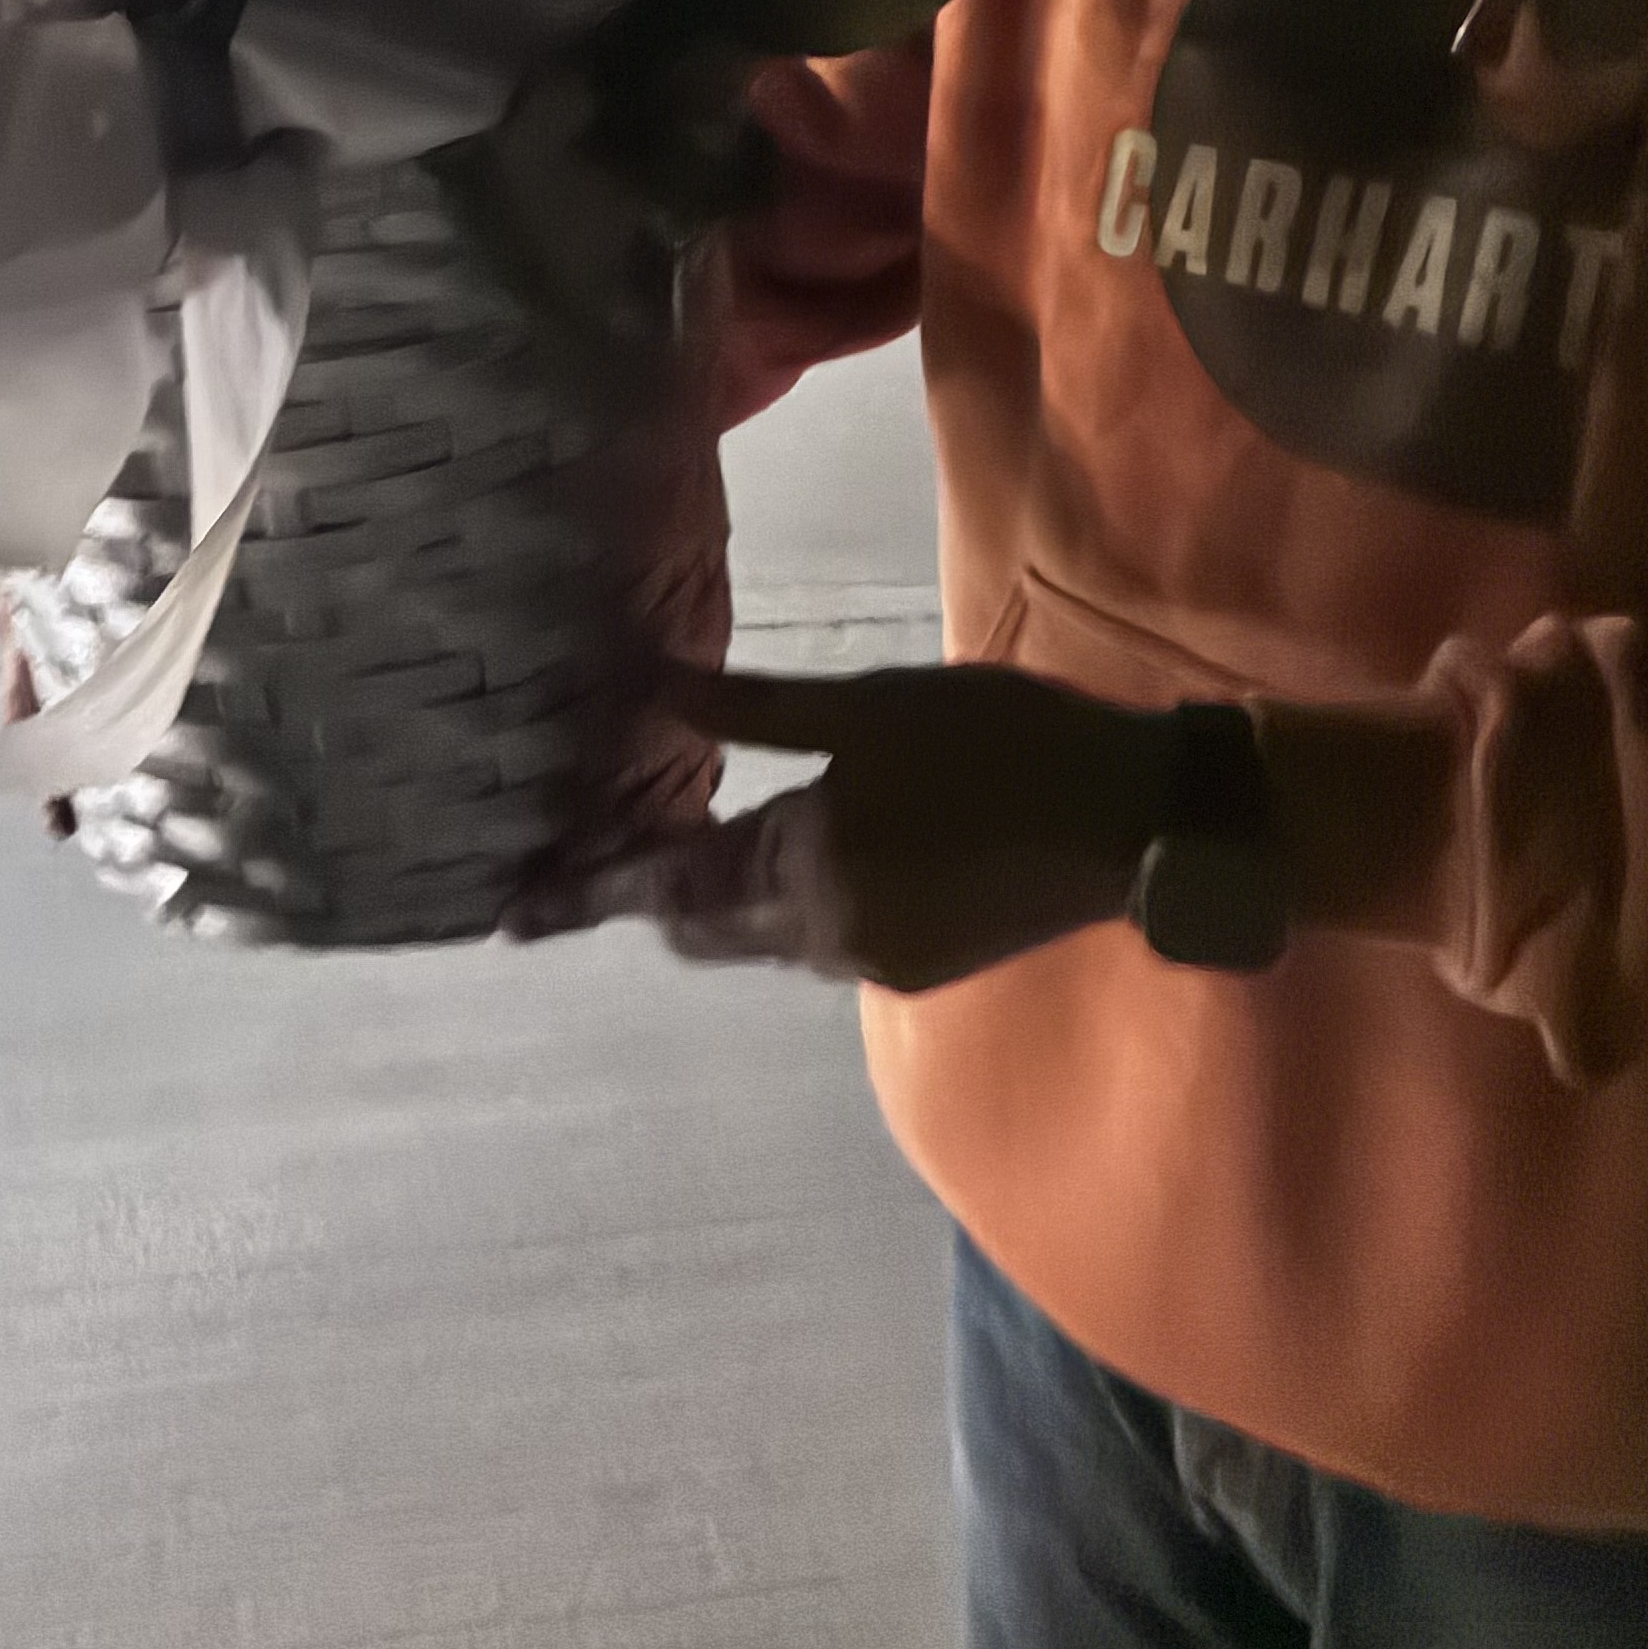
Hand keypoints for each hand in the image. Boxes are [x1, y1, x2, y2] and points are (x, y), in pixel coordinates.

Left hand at [506, 661, 1180, 988]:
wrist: (1134, 820)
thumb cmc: (998, 743)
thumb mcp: (868, 709)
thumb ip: (752, 713)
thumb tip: (646, 687)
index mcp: (804, 869)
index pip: (665, 888)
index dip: (588, 892)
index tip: (513, 914)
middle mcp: (824, 937)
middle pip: (703, 925)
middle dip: (644, 898)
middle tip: (578, 869)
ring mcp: (876, 960)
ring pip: (763, 931)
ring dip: (716, 897)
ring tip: (671, 848)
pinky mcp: (921, 961)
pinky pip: (818, 934)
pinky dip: (782, 898)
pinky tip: (786, 853)